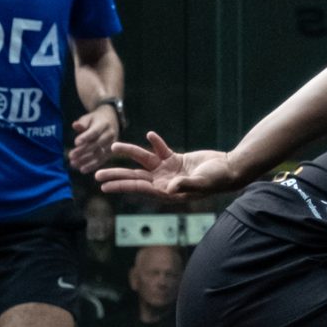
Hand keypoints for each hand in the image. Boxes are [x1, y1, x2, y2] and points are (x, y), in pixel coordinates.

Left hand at [67, 103, 123, 172]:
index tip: (76, 142)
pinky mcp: (111, 153)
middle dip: (83, 151)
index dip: (85, 137)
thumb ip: (82, 123)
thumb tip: (75, 125)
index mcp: (104, 124)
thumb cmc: (95, 120)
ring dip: (86, 160)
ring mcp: (112, 145)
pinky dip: (92, 166)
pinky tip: (82, 169)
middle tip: (71, 156)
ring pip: (99, 154)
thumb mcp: (88, 118)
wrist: (111, 121)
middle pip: (96, 144)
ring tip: (73, 164)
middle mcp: (110, 135)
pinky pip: (102, 160)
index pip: (94, 132)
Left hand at [96, 131, 246, 205]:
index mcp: (167, 191)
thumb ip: (184, 185)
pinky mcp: (176, 159)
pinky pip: (160, 150)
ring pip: (144, 161)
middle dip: (116, 175)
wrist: (230, 169)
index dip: (120, 185)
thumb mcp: (201, 183)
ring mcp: (169, 170)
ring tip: (114, 146)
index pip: (138, 187)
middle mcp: (164, 182)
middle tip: (96, 174)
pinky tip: (149, 135)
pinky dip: (155, 142)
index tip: (103, 185)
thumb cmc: (217, 180)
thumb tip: (168, 188)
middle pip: (135, 177)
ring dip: (129, 153)